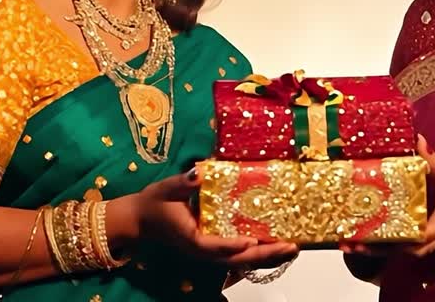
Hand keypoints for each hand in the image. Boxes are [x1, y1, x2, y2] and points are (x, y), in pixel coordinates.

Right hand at [130, 169, 299, 265]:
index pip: (212, 246)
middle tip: (290, 246)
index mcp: (190, 237)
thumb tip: (196, 173)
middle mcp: (203, 249)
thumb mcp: (165, 189)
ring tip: (292, 248)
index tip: (251, 240)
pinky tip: (278, 246)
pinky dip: (260, 253)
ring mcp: (211, 251)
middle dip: (264, 254)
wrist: (142, 220)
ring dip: (268, 256)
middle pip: (236, 259)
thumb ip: (181, 183)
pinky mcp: (216, 248)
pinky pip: (241, 255)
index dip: (231, 245)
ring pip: (242, 260)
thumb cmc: (155, 204)